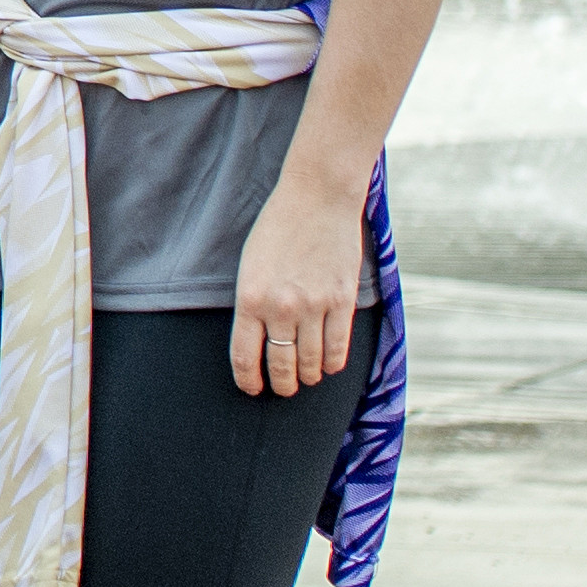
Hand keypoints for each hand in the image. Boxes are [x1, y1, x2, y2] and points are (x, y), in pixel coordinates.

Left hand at [230, 171, 365, 397]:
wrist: (316, 198)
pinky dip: (331, 364)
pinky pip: (338, 349)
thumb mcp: (250, 264)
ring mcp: (314, 306)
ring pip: (310, 363)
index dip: (248, 380)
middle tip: (282, 388)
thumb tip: (259, 341)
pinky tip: (326, 364)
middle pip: (280, 366)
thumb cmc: (277, 228)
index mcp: (249, 298)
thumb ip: (253, 303)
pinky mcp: (342, 302)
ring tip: (305, 378)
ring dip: (307, 377)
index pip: (244, 356)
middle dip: (281, 385)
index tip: (252, 388)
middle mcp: (280, 307)